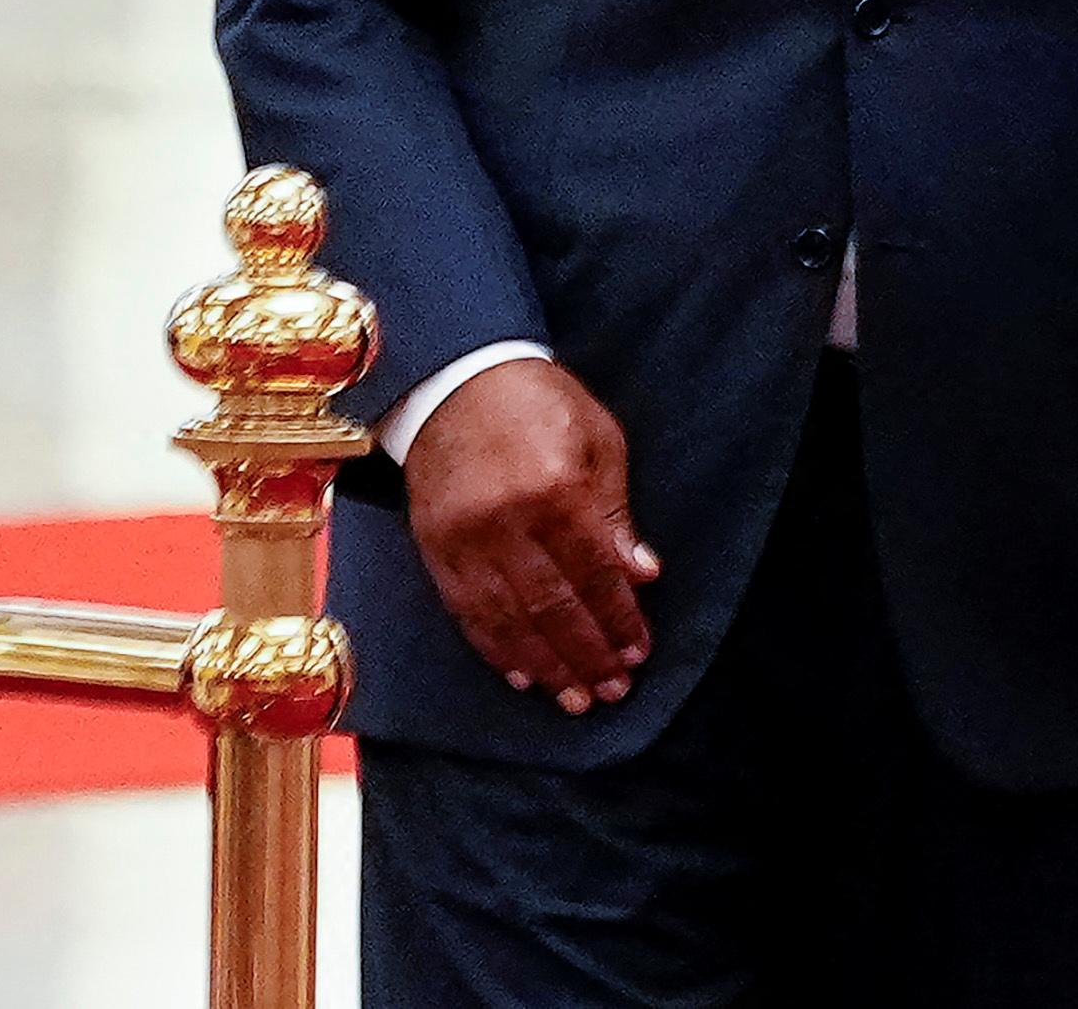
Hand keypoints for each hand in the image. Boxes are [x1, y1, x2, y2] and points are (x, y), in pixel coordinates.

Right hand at [403, 356, 660, 712]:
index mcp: (556, 489)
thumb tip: (642, 574)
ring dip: (545, 666)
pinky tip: (521, 674)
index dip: (618, 617)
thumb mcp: (599, 441)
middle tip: (613, 690)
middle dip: (587, 654)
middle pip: (552, 606)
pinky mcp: (435, 548)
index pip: (594, 572)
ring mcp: (464, 539)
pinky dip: (496, 649)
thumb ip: (617, 513)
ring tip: (575, 698)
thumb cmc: (542, 404)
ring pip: (508, 620)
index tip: (639, 651)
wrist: (456, 379)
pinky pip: (468, 613)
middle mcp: (506, 522)